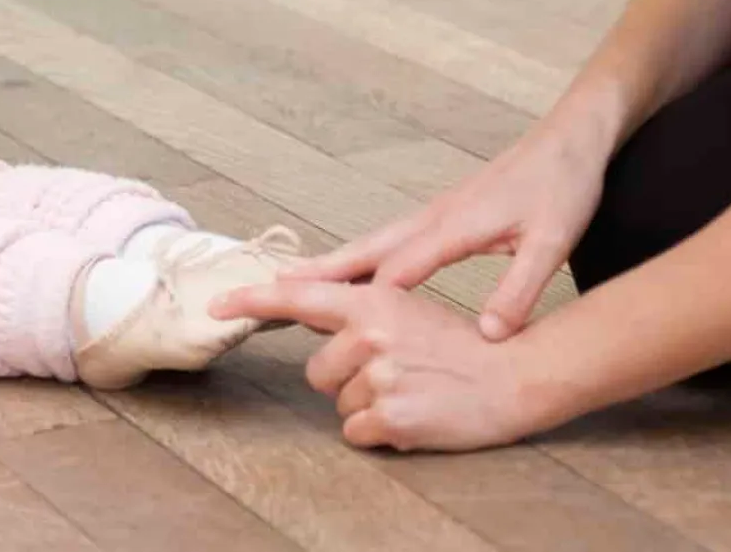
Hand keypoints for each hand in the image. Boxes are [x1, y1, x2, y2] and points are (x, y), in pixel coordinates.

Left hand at [213, 280, 535, 451]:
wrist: (513, 377)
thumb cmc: (458, 346)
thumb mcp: (407, 310)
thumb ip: (356, 310)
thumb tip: (304, 307)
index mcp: (373, 301)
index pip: (299, 297)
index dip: (252, 302)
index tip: (216, 306)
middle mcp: (371, 334)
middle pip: (317, 372)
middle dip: (345, 379)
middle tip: (395, 372)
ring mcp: (381, 376)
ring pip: (339, 405)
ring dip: (367, 406)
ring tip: (411, 390)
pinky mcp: (392, 416)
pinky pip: (357, 433)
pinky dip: (380, 432)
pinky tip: (413, 415)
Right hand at [289, 113, 610, 339]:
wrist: (571, 139)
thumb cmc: (564, 187)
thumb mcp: (553, 243)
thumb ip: (520, 290)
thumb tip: (489, 337)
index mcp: (454, 226)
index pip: (394, 272)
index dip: (356, 302)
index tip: (315, 326)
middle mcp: (434, 217)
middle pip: (365, 251)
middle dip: (319, 274)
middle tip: (269, 289)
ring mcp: (435, 213)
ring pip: (372, 243)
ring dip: (333, 263)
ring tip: (292, 283)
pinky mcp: (444, 213)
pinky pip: (389, 240)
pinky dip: (360, 256)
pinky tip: (354, 271)